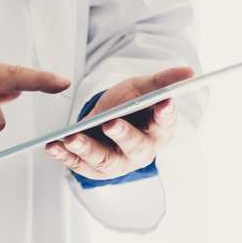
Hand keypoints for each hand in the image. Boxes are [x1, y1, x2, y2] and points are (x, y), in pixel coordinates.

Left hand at [45, 67, 193, 179]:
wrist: (107, 121)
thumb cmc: (130, 106)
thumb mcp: (142, 88)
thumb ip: (161, 81)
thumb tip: (189, 72)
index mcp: (158, 130)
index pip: (164, 122)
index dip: (164, 113)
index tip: (163, 102)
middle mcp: (140, 151)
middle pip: (134, 146)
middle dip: (122, 135)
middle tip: (109, 123)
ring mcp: (117, 164)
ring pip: (103, 160)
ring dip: (86, 149)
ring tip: (70, 138)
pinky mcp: (94, 170)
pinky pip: (79, 164)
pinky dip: (64, 155)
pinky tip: (52, 146)